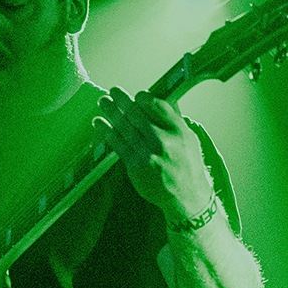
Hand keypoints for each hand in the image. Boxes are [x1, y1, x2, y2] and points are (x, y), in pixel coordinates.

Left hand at [93, 88, 215, 224]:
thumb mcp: (188, 138)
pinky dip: (106, 131)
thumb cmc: (187, 164)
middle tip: (113, 91)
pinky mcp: (135, 166)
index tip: (136, 95)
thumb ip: (173, 119)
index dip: (143, 97)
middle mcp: (163, 140)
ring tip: (102, 102)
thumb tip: (157, 99)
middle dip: (122, 99)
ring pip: (124, 127)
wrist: (186, 196)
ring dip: (111, 112)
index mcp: (178, 130)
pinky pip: (118, 144)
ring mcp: (147, 153)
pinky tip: (99, 123)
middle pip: (137, 113)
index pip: (157, 105)